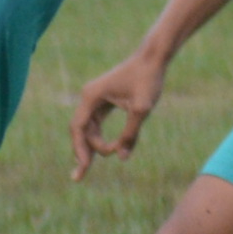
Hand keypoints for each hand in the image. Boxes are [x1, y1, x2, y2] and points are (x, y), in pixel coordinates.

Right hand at [68, 48, 166, 175]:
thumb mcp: (141, 109)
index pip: (78, 128)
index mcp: (91, 97)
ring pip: (89, 128)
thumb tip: (121, 157)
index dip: (80, 149)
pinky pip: (98, 123)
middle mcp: (89, 97)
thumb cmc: (148, 79)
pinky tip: (109, 149)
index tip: (85, 167)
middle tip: (80, 176)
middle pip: (80, 131)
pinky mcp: (105, 99)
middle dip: (84, 152)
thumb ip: (130, 134)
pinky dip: (101, 137)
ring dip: (96, 145)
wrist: (154, 57)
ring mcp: (95, 98)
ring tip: (101, 163)